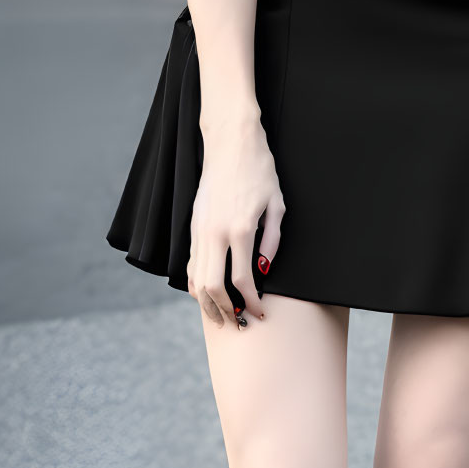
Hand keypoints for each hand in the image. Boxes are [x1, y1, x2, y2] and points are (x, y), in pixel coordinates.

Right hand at [187, 114, 283, 328]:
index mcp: (240, 230)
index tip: (259, 313)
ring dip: (208, 302)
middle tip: (237, 324)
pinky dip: (197, 283)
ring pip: (196, 278)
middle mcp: (215, 233)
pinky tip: (206, 294)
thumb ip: (272, 242)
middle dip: (225, 311)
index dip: (251, 303)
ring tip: (220, 316)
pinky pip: (191, 263)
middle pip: (213, 287)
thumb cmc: (259, 170)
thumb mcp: (277, 206)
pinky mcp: (193, 225)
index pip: (242, 281)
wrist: (231, 142)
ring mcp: (200, 229)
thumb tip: (264, 270)